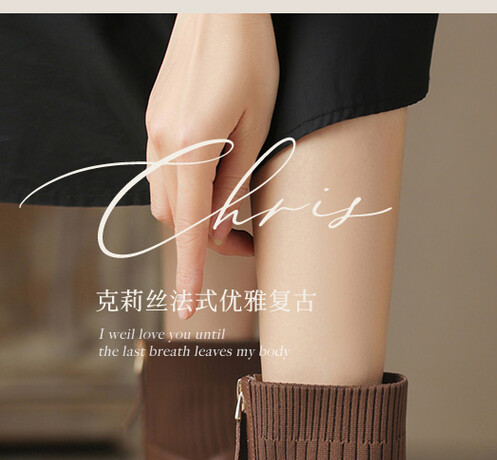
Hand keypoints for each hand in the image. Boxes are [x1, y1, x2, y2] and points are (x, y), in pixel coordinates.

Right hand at [145, 14, 278, 317]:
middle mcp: (162, 141)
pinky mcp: (155, 118)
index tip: (189, 309)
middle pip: (178, 219)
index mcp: (191, 145)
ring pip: (168, 198)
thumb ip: (238, 180)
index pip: (192, 228)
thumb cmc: (251, 57)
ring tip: (237, 202)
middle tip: (251, 238)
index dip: (191, 273)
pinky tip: (215, 170)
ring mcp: (153, 128)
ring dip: (198, 213)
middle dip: (208, 238)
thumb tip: (223, 228)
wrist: (221, 4)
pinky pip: (165, 172)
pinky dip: (188, 187)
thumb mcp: (259, 125)